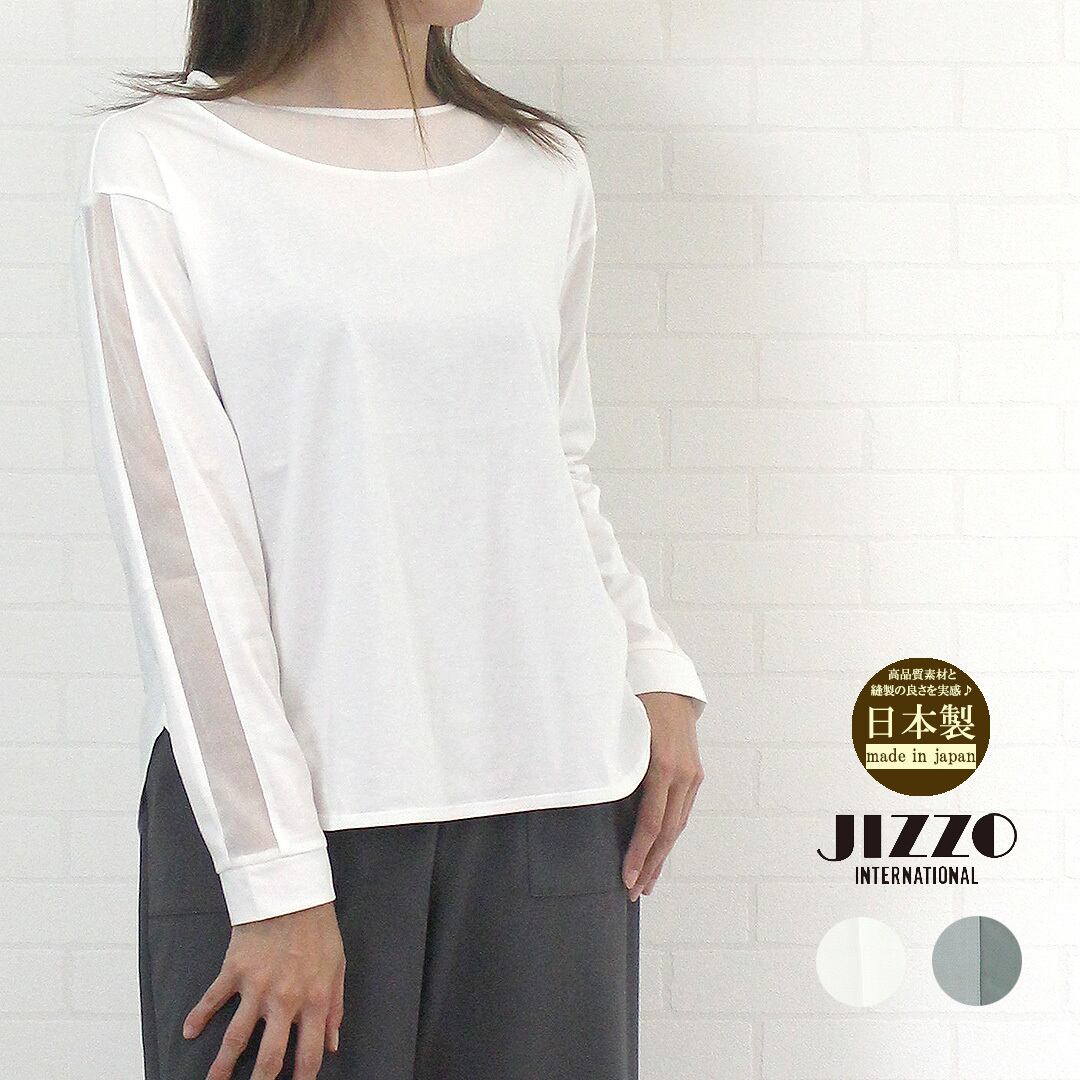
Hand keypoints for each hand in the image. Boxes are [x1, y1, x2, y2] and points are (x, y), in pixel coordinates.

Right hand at [184, 901, 345, 1079]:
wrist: (294, 892)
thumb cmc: (318, 928)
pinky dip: (198, 1016)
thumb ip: (335, 1008)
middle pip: (269, 1057)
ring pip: (236, 1038)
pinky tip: (189, 1032)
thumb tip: (332, 1043)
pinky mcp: (234, 971)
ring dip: (222, 1066)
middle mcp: (284, 1001)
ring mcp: (257, 988)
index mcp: (314, 1000)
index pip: (309, 1053)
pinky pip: (213, 999)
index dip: (303, 1077)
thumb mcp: (337, 967)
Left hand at [622, 692, 704, 901]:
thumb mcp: (623, 735)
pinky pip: (681, 812)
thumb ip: (617, 768)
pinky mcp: (695, 776)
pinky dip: (669, 836)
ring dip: (661, 856)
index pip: (651, 822)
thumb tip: (600, 804)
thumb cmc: (638, 707)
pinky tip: (658, 851)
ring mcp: (692, 777)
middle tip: (634, 893)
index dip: (638, 853)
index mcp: (664, 767)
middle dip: (650, 865)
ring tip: (646, 882)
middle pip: (667, 832)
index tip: (626, 877)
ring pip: (677, 826)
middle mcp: (683, 776)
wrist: (669, 687)